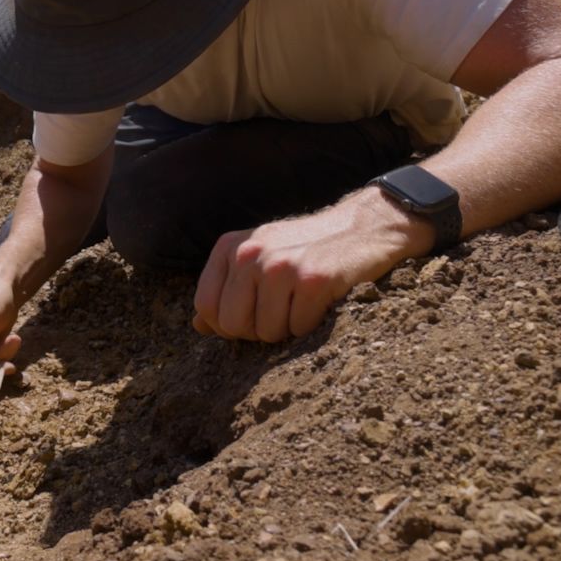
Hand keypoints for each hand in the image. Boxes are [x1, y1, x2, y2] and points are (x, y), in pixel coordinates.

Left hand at [192, 190, 430, 342]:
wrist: (362, 228)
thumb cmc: (305, 249)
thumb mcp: (258, 259)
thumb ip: (225, 289)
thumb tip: (198, 326)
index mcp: (230, 247)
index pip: (205, 306)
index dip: (227, 324)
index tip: (252, 316)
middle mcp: (251, 253)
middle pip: (233, 325)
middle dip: (258, 330)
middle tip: (282, 310)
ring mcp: (282, 265)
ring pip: (267, 332)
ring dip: (288, 328)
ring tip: (302, 301)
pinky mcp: (314, 280)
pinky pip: (298, 329)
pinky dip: (311, 325)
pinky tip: (321, 301)